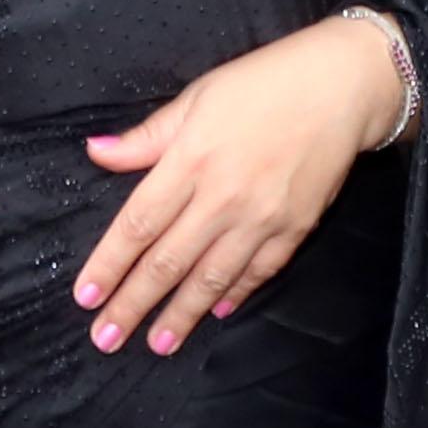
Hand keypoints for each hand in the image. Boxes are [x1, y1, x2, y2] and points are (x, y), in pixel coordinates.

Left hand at [73, 14, 401, 356]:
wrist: (343, 86)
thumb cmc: (264, 82)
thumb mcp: (198, 97)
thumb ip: (148, 137)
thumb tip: (96, 152)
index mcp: (191, 159)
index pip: (138, 224)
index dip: (108, 264)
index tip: (85, 297)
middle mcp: (222, 196)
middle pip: (167, 262)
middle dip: (132, 305)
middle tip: (105, 338)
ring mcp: (261, 217)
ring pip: (210, 277)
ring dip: (180, 315)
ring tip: (157, 345)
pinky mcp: (295, 228)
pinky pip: (258, 271)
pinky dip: (235, 294)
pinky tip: (216, 312)